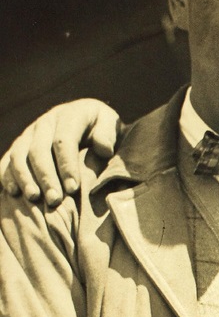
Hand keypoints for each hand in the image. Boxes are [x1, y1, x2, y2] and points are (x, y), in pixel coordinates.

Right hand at [0, 98, 122, 205]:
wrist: (90, 124)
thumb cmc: (104, 131)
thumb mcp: (111, 126)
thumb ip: (108, 136)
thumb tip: (104, 149)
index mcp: (69, 115)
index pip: (63, 141)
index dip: (67, 165)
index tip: (73, 188)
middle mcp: (45, 123)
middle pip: (38, 150)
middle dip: (46, 177)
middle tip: (55, 200)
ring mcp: (29, 134)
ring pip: (19, 155)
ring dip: (25, 178)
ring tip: (34, 198)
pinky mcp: (20, 146)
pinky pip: (7, 160)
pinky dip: (7, 175)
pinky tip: (13, 192)